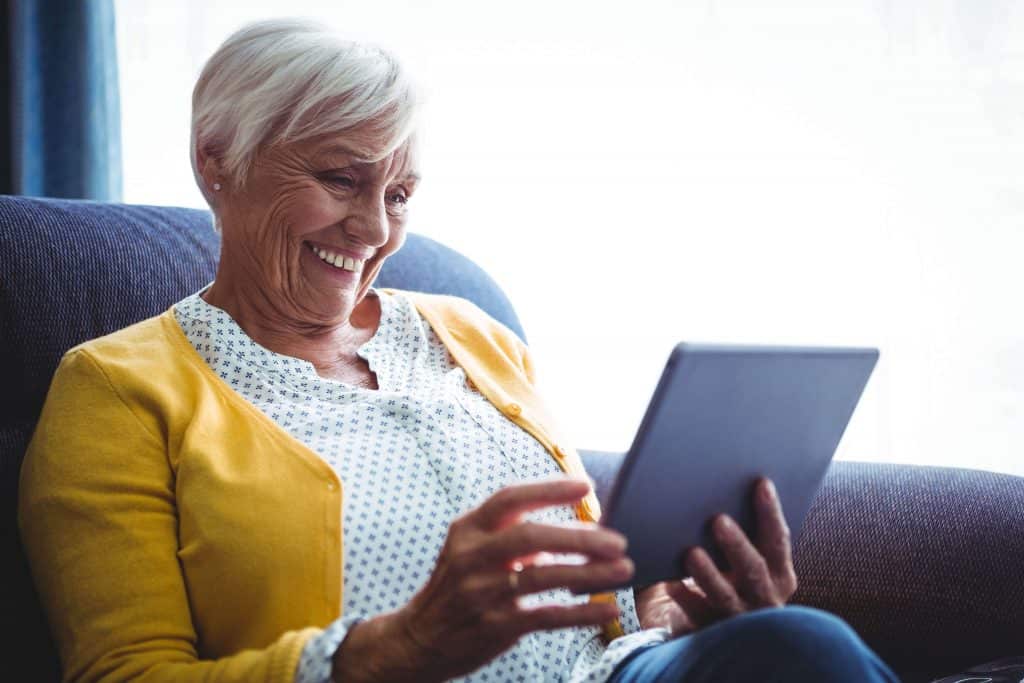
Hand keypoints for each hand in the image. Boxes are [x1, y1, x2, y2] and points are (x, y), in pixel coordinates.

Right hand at [332, 478, 633, 682]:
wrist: (419, 637)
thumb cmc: (457, 586)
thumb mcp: (472, 549)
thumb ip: (515, 535)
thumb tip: (580, 528)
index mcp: (468, 529)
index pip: (511, 498)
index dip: (550, 490)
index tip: (586, 488)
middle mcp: (472, 557)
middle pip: (532, 536)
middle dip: (580, 537)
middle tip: (618, 541)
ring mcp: (482, 593)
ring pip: (544, 576)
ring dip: (590, 573)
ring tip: (623, 570)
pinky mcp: (495, 627)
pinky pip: (546, 617)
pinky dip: (581, 613)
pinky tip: (606, 609)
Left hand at [635, 478, 797, 635]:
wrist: (707, 624)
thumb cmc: (726, 573)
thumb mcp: (740, 555)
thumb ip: (740, 530)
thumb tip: (719, 483)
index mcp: (779, 573)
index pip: (778, 540)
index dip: (771, 512)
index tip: (761, 483)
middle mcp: (766, 597)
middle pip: (754, 569)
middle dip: (737, 545)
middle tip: (718, 520)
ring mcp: (740, 617)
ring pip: (726, 596)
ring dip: (709, 573)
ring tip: (691, 552)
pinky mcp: (712, 632)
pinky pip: (698, 615)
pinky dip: (685, 597)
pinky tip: (671, 584)